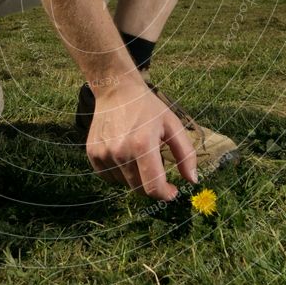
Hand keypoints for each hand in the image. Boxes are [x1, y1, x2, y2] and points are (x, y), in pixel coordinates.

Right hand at [86, 81, 197, 200]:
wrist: (116, 90)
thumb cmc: (148, 107)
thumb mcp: (173, 125)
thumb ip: (186, 154)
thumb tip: (193, 180)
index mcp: (142, 145)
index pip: (153, 187)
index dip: (165, 194)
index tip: (172, 190)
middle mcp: (121, 152)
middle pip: (139, 188)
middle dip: (152, 185)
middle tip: (157, 170)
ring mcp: (104, 154)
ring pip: (124, 184)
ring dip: (135, 177)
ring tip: (138, 155)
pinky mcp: (92, 154)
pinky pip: (109, 177)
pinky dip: (119, 173)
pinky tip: (124, 155)